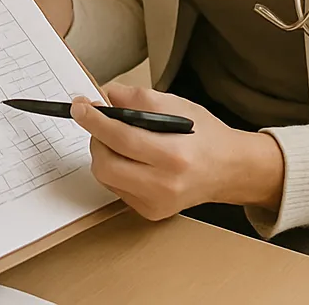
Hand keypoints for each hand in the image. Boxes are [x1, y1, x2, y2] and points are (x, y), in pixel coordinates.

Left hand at [72, 83, 284, 220]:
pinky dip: (114, 169)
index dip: (95, 121)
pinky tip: (130, 159)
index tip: (80, 107)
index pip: (122, 138)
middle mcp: (165, 185)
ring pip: (106, 177)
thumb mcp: (178, 104)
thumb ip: (139, 98)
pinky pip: (116, 188)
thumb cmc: (204, 135)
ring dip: (103, 154)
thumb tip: (105, 95)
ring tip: (118, 140)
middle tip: (100, 122)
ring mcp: (156, 203)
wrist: (229, 169)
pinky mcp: (150, 212)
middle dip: (95, 139)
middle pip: (106, 164)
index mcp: (174, 155)